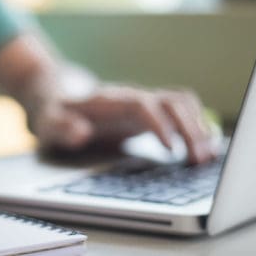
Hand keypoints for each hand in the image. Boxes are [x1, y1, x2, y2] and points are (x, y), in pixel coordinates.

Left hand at [29, 85, 216, 163]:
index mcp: (110, 100)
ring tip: (207, 157)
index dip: (160, 124)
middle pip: (171, 102)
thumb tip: (81, 132)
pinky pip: (182, 112)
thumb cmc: (54, 113)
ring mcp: (144, 104)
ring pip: (182, 104)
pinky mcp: (151, 114)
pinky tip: (207, 148)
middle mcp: (133, 97)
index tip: (171, 149)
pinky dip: (198, 126)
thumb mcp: (48, 122)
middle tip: (199, 160)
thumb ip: (61, 126)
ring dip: (198, 127)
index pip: (142, 104)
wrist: (58, 96)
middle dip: (189, 128)